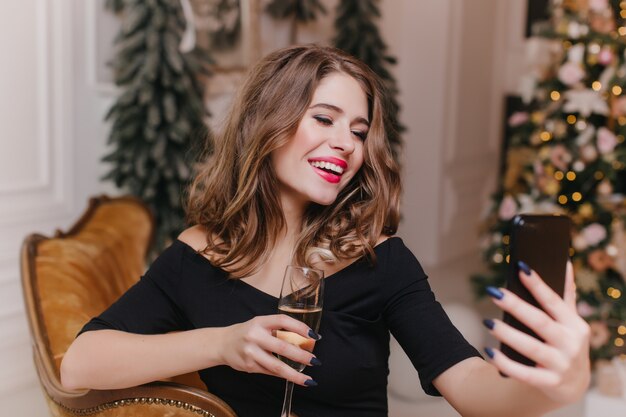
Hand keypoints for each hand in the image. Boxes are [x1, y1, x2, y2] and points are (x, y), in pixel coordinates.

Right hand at [218, 314, 319, 385]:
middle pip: (282, 346)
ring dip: (295, 374)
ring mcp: (251, 352)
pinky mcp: (249, 366)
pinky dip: (283, 376)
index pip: (283, 320)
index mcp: (260, 321)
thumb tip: (304, 340)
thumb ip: (278, 330)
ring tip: (308, 379)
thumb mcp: (260, 324)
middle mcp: (255, 336)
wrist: (223, 343)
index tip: (314, 335)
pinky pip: (270, 372)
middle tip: (315, 360)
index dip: (300, 327)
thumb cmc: (247, 332)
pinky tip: (294, 378)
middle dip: (301, 355)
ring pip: (277, 366)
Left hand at [484, 261, 590, 404]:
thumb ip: (566, 294)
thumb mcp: (571, 321)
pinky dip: (506, 364)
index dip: (537, 284)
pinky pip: (524, 374)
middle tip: (494, 291)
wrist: (574, 386)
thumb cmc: (566, 343)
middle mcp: (570, 344)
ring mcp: (561, 365)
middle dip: (516, 306)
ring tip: (488, 322)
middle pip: (540, 322)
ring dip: (508, 334)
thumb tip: (566, 262)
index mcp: (575, 324)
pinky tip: (489, 351)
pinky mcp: (549, 383)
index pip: (553, 301)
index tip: (520, 267)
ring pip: (531, 347)